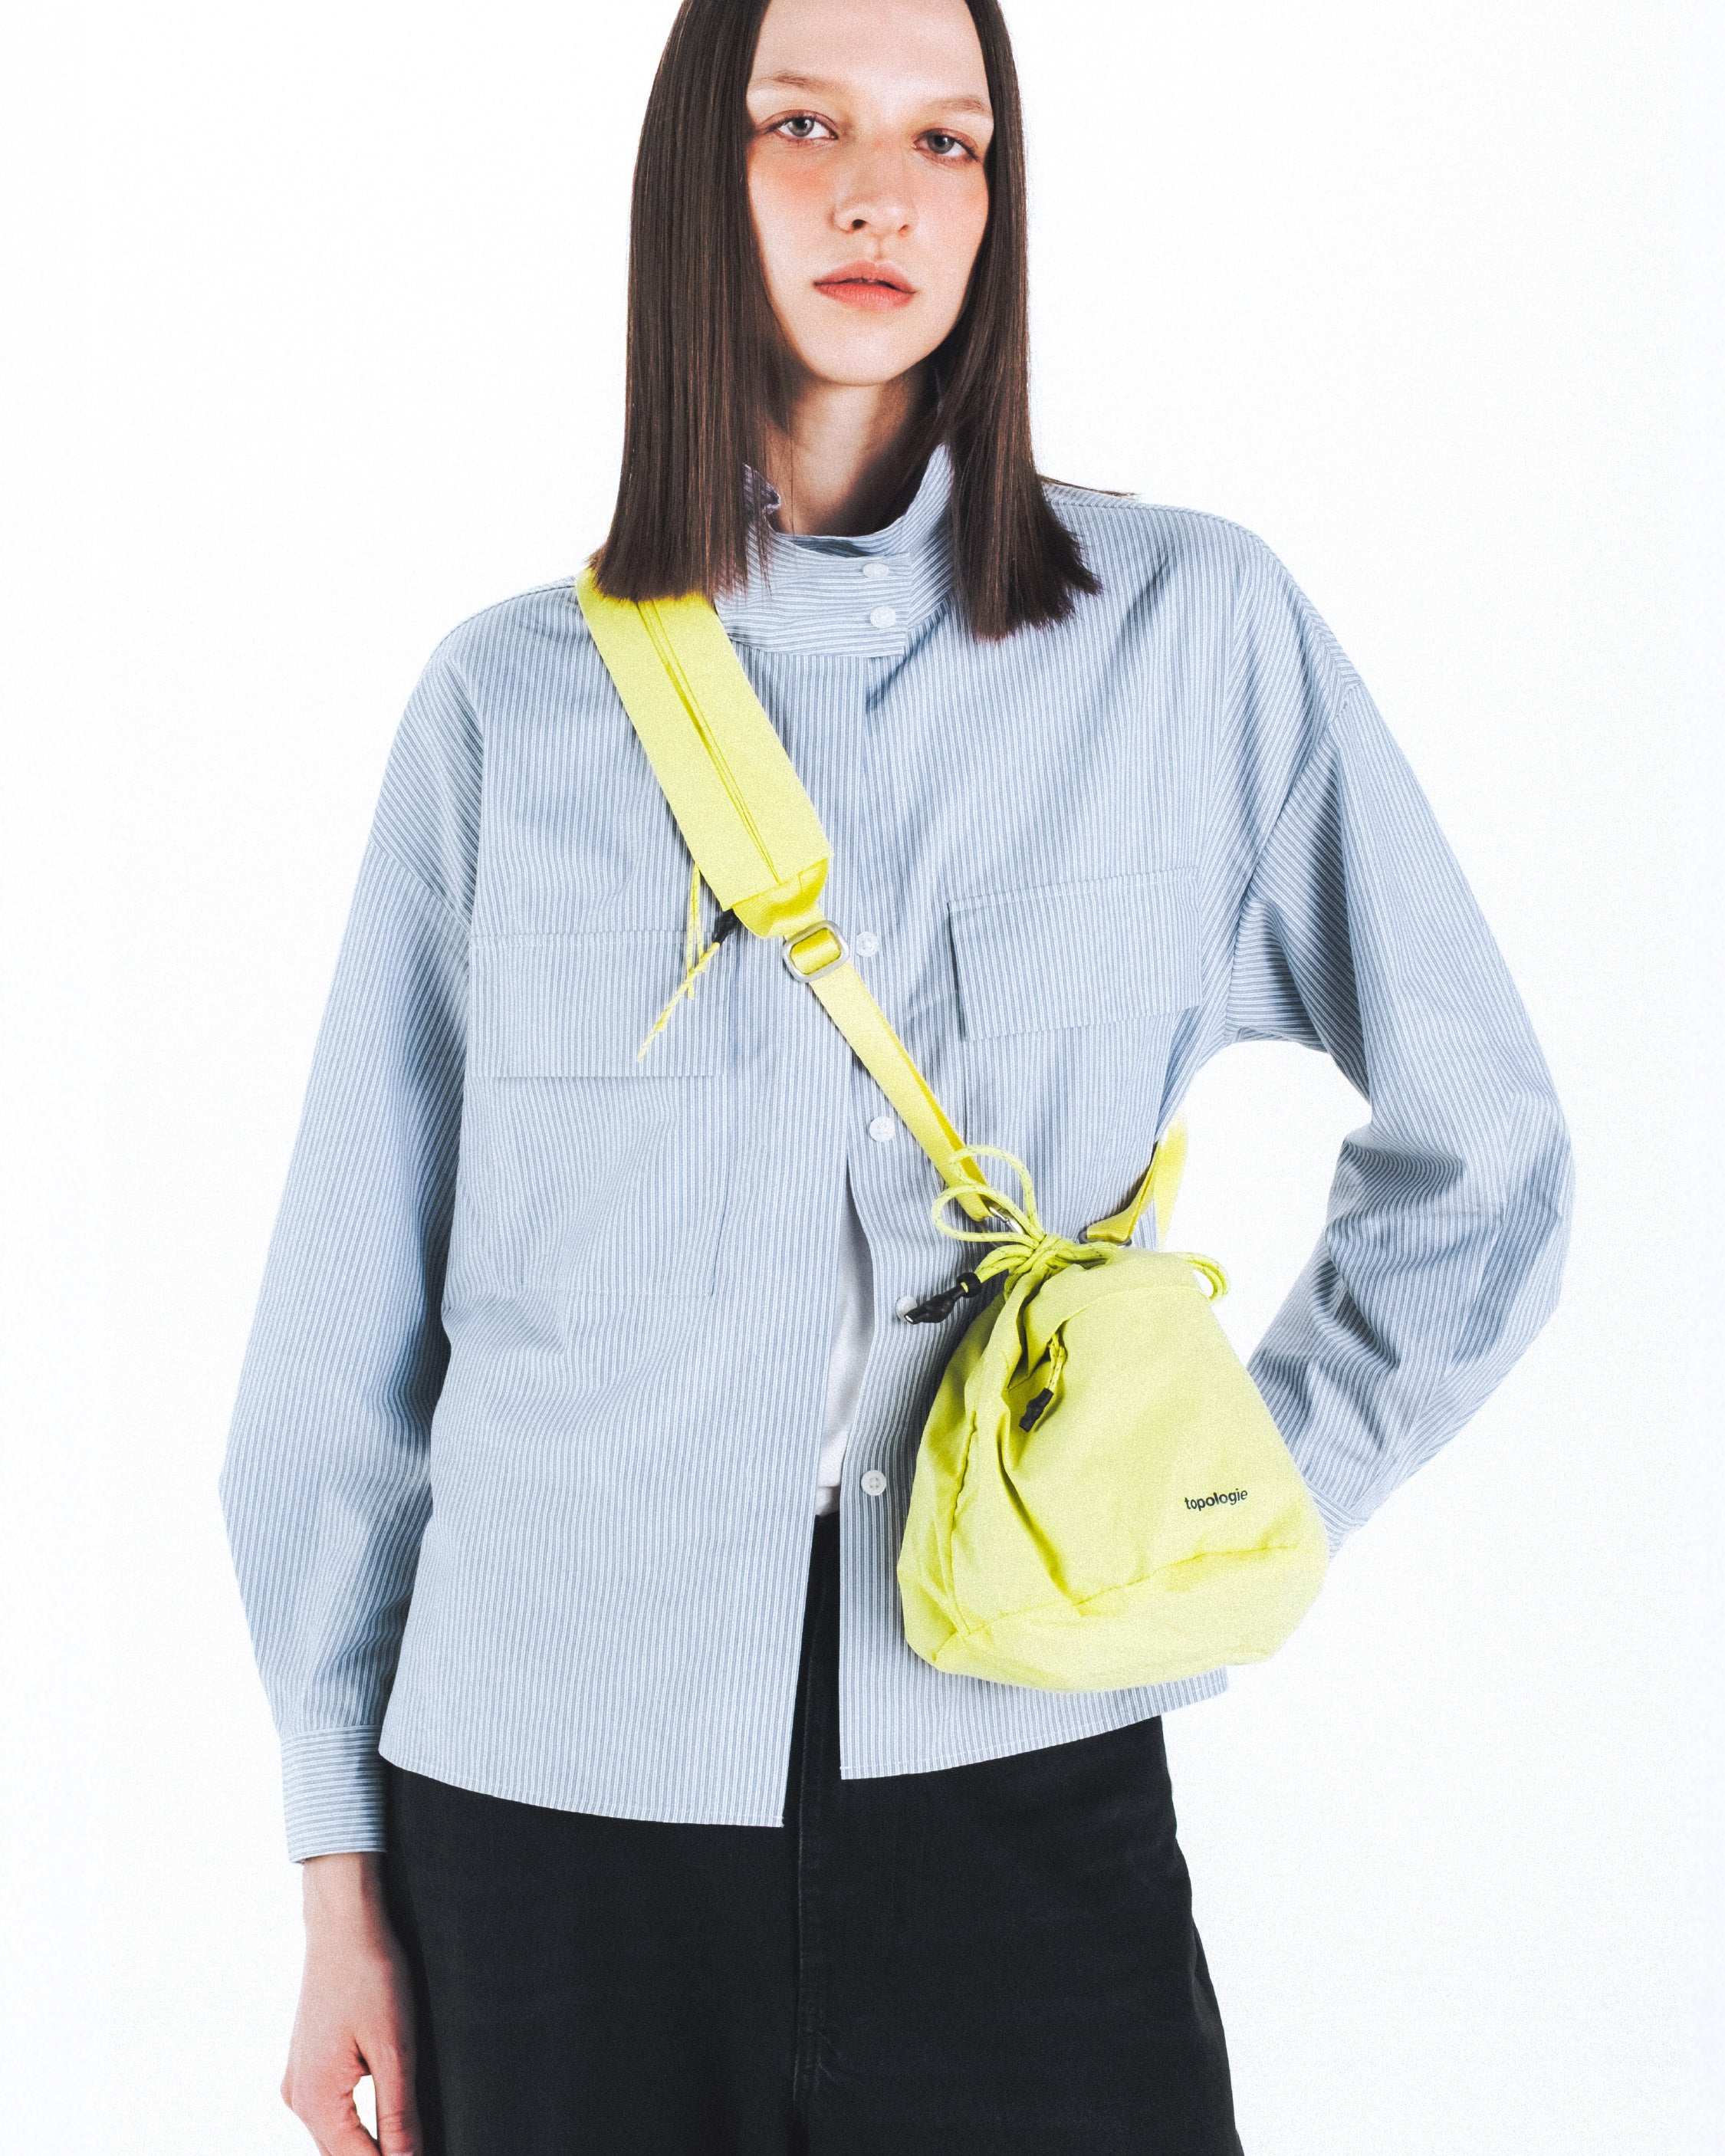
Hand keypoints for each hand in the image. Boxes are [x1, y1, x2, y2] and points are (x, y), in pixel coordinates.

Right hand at [281, 1852, 423, 2154]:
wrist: (342, 1923)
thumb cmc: (370, 1975)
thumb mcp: (396, 2049)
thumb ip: (399, 2114)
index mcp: (316, 2102)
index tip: (423, 2155)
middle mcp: (298, 2099)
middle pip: (342, 2154)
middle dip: (380, 2155)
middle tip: (417, 2145)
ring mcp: (297, 2081)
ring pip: (335, 2136)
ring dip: (367, 2144)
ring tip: (407, 2138)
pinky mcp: (306, 2064)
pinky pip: (329, 2110)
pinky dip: (355, 2121)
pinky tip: (381, 2117)